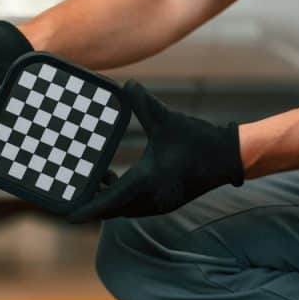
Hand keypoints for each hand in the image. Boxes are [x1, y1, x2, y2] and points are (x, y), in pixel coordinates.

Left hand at [68, 81, 242, 221]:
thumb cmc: (200, 140)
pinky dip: (120, 198)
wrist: (230, 158)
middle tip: (71, 192)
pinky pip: (134, 205)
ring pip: (123, 208)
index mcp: (146, 183)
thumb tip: (127, 84)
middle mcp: (150, 200)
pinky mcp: (166, 201)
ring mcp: (159, 203)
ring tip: (90, 181)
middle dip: (92, 203)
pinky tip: (113, 178)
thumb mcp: (166, 120)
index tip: (68, 215)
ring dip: (106, 199)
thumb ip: (144, 103)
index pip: (108, 203)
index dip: (87, 209)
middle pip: (111, 209)